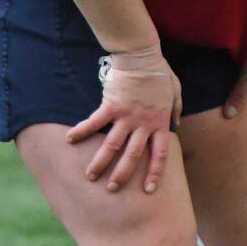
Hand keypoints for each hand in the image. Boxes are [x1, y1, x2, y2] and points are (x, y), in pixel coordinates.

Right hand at [67, 45, 180, 194]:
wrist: (141, 55)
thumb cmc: (159, 71)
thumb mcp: (175, 90)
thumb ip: (176, 108)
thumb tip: (177, 122)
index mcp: (159, 122)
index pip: (159, 154)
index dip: (155, 173)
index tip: (149, 190)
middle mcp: (142, 124)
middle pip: (132, 156)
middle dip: (122, 174)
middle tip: (112, 189)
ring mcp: (126, 116)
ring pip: (112, 145)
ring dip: (100, 162)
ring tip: (90, 176)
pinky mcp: (110, 105)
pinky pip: (94, 122)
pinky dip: (82, 131)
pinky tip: (70, 140)